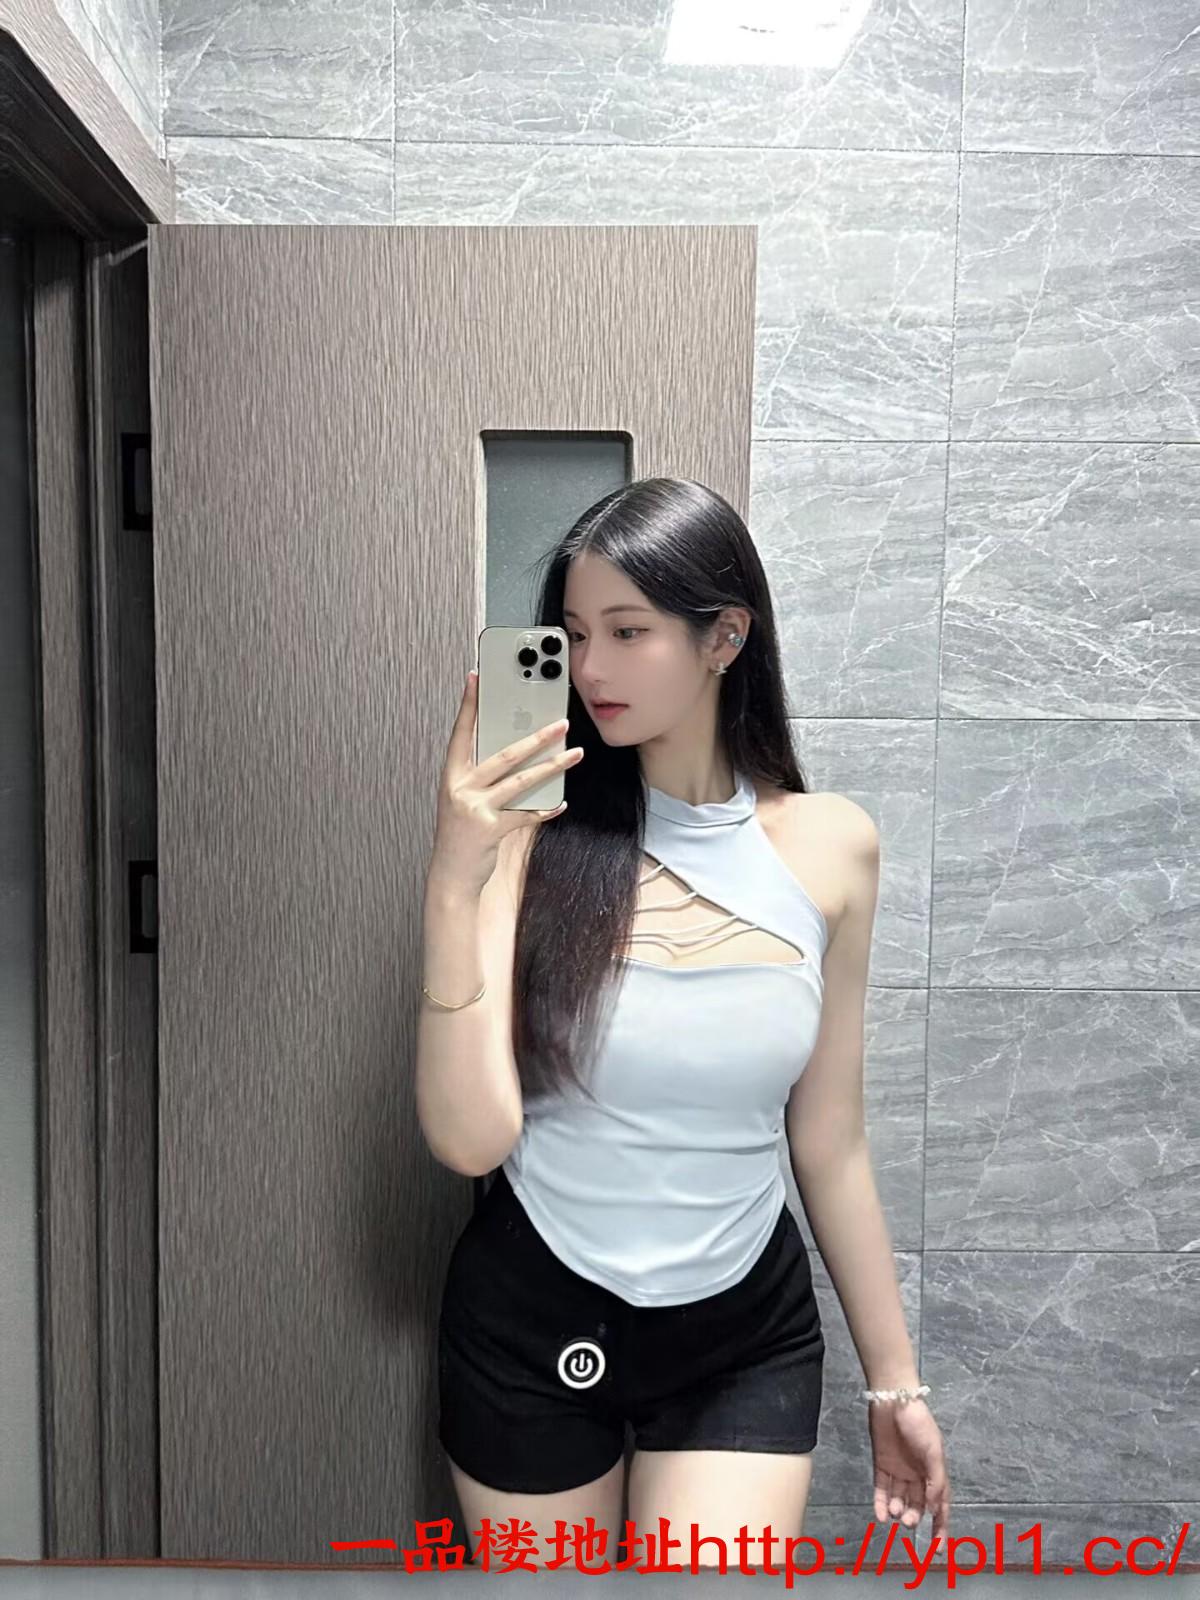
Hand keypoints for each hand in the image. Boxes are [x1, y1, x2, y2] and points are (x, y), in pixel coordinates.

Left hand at [868, 1397, 949, 1544]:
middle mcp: (917, 1474)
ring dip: (897, 1510)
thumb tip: (934, 1510)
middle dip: (914, 1517)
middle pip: (918, 1505)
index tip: (938, 1549)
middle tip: (907, 1521)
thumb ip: (935, 1482)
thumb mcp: (934, 1453)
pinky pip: (881, 1488)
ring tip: (894, 1512)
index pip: (940, 1506)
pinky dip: (880, 1503)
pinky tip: (880, 1515)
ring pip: (899, 1499)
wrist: (893, 1400)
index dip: (940, 1527)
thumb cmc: (918, 1424)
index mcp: (934, 1472)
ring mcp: (899, 1470)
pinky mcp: (882, 1464)